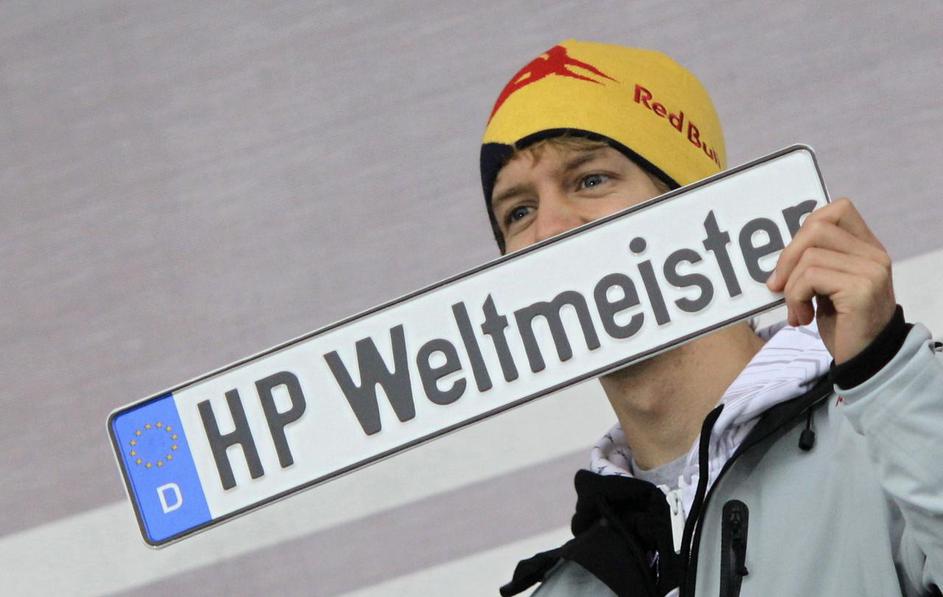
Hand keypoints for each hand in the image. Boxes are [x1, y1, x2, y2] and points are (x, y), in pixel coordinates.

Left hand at [766, 198, 895, 363]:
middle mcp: (874, 255)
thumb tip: (778, 254)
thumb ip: (814, 261)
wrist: (864, 361)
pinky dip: (795, 297)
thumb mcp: (827, 286)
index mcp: (867, 248)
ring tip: (797, 310)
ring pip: (809, 256)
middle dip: (786, 258)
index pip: (837, 210)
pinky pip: (810, 277)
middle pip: (816, 228)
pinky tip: (802, 317)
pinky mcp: (861, 289)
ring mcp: (871, 271)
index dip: (804, 228)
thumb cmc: (843, 324)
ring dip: (790, 287)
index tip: (791, 260)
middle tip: (778, 287)